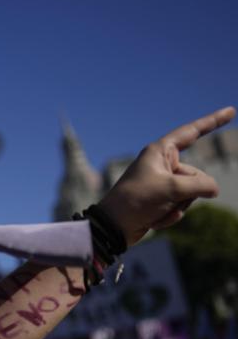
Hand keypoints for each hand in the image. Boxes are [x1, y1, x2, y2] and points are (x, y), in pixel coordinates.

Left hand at [98, 106, 233, 246]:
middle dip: (187, 193)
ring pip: (190, 195)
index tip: (230, 111)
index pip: (192, 132)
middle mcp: (162, 165)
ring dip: (177, 207)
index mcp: (160, 152)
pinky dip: (169, 217)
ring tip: (154, 210)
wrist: (113, 227)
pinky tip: (152, 220)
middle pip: (196, 176)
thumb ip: (200, 185)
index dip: (213, 121)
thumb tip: (214, 190)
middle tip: (164, 200)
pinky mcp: (160, 201)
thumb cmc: (136, 201)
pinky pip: (179, 208)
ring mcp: (162, 184)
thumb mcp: (172, 189)